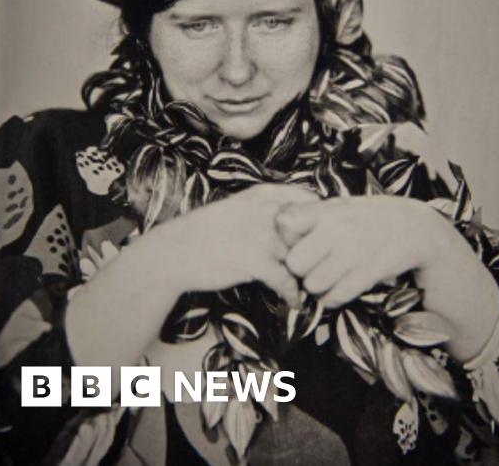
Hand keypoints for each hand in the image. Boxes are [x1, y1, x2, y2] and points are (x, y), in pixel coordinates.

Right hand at [151, 183, 318, 306]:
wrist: (174, 253)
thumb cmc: (207, 231)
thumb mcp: (239, 207)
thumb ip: (268, 209)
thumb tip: (298, 218)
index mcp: (264, 195)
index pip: (311, 201)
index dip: (322, 219)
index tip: (325, 234)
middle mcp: (269, 212)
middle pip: (312, 228)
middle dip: (320, 248)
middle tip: (324, 264)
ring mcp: (264, 237)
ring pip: (304, 256)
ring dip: (309, 273)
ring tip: (312, 286)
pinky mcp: (257, 262)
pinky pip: (287, 281)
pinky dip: (292, 294)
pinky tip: (294, 302)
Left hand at [275, 196, 498, 358]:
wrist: (419, 230)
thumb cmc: (375, 219)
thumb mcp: (345, 206)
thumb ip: (313, 214)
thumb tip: (278, 223)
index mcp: (330, 209)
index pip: (284, 225)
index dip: (287, 240)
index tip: (300, 244)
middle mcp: (338, 228)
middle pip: (295, 263)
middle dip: (303, 271)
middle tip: (317, 268)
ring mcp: (353, 251)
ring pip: (313, 284)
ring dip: (320, 288)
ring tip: (333, 279)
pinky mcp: (367, 273)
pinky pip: (335, 297)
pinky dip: (335, 299)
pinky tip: (345, 288)